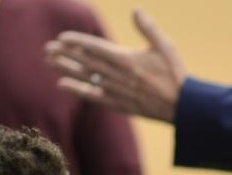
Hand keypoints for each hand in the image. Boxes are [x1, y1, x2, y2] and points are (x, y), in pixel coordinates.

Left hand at [44, 9, 186, 121]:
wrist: (184, 107)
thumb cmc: (176, 75)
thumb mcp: (165, 46)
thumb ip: (149, 28)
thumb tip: (135, 10)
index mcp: (128, 60)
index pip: (96, 48)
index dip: (77, 42)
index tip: (62, 37)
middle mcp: (119, 76)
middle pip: (86, 62)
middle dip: (65, 55)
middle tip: (47, 48)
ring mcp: (118, 91)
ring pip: (87, 78)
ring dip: (67, 69)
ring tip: (49, 62)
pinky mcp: (120, 104)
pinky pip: (94, 96)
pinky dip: (78, 90)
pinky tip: (63, 85)